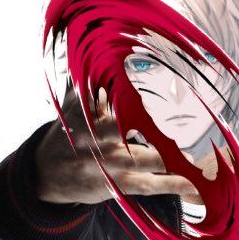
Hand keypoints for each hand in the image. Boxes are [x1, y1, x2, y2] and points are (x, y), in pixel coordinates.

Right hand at [35, 87, 198, 204]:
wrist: (46, 177)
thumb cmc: (65, 136)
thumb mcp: (69, 109)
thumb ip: (85, 85)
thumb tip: (93, 53)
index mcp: (83, 119)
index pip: (100, 103)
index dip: (115, 95)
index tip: (132, 85)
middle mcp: (94, 142)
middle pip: (117, 132)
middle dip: (140, 125)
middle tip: (169, 116)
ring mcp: (105, 166)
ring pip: (135, 162)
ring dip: (162, 158)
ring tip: (188, 156)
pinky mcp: (116, 185)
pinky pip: (145, 186)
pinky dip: (169, 185)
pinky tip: (191, 184)